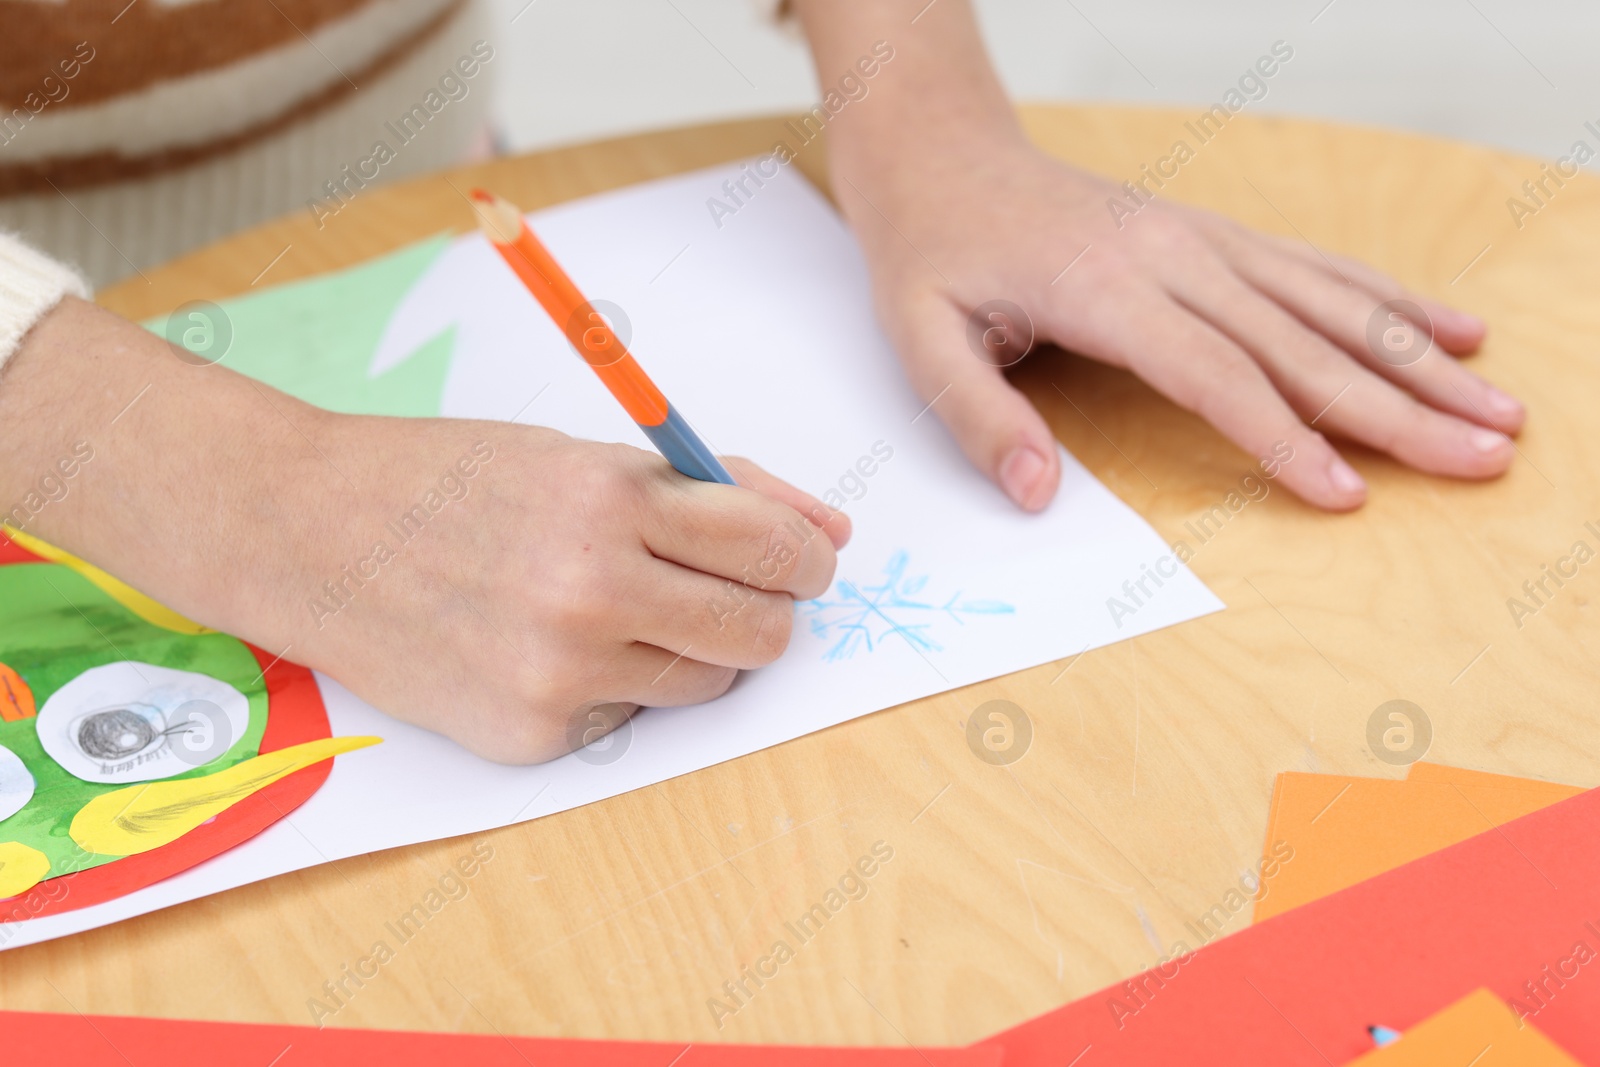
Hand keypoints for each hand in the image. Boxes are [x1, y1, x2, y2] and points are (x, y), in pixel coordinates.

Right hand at [295, 423, 849, 761]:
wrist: (310, 533)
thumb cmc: (454, 481)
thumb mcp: (587, 457)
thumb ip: (719, 490)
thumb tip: (833, 532)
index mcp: (613, 498)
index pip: (773, 548)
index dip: (806, 558)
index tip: (806, 562)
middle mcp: (590, 589)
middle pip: (760, 636)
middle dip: (765, 615)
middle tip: (728, 593)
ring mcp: (559, 672)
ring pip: (705, 686)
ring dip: (691, 653)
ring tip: (621, 610)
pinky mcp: (531, 735)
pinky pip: (628, 722)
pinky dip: (615, 689)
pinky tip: (549, 648)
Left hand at [837, 135, 1522, 511]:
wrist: (943, 155)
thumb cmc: (931, 251)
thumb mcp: (919, 340)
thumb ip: (979, 417)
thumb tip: (1038, 494)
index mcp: (1106, 290)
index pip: (1216, 375)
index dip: (1285, 438)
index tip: (1348, 493)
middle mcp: (1172, 256)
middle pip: (1303, 340)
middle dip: (1398, 405)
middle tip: (1484, 456)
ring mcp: (1202, 238)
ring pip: (1332, 300)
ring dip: (1419, 355)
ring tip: (1498, 404)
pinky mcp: (1211, 234)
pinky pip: (1315, 266)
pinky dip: (1389, 299)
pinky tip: (1451, 327)